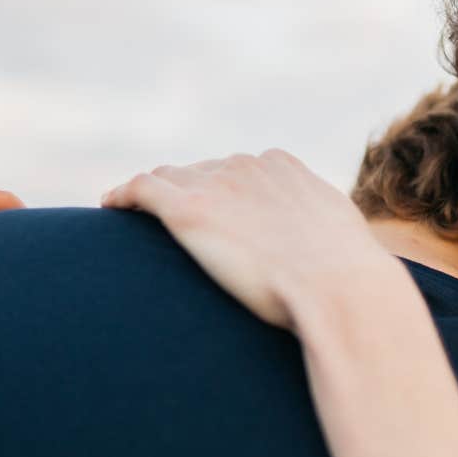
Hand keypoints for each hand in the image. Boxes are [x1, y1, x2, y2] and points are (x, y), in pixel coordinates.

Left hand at [100, 150, 387, 328]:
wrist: (340, 290)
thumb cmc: (347, 280)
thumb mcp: (340, 239)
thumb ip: (321, 229)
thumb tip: (328, 247)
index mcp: (283, 167)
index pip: (237, 170)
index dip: (219, 191)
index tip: (212, 215)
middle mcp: (247, 165)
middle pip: (199, 171)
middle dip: (186, 194)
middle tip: (171, 229)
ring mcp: (216, 184)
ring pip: (167, 178)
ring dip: (152, 195)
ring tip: (132, 218)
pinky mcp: (189, 209)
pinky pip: (141, 189)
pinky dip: (122, 196)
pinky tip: (109, 208)